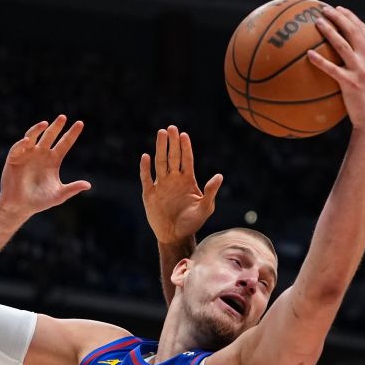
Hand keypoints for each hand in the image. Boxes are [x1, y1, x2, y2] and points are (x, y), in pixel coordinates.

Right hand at [0, 116, 90, 221]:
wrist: (20, 206)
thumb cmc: (40, 201)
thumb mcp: (59, 195)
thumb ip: (72, 189)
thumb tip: (88, 185)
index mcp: (53, 160)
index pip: (64, 144)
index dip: (72, 134)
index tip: (80, 123)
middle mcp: (41, 154)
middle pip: (50, 136)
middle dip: (56, 126)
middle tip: (63, 117)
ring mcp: (27, 154)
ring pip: (33, 136)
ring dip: (37, 129)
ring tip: (44, 124)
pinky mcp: (14, 159)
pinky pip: (18, 148)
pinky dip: (22, 144)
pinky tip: (27, 141)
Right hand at [139, 126, 223, 245]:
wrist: (175, 236)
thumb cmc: (192, 223)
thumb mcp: (205, 208)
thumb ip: (210, 191)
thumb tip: (219, 176)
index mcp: (187, 180)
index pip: (186, 159)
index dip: (185, 147)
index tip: (184, 135)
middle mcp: (174, 179)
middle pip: (173, 156)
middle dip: (172, 142)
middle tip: (171, 128)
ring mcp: (161, 185)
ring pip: (160, 162)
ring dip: (160, 149)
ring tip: (161, 134)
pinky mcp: (150, 194)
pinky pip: (146, 178)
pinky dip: (145, 168)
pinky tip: (145, 157)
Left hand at [307, 6, 364, 133]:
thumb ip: (360, 62)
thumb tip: (342, 53)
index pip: (362, 29)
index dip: (350, 16)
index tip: (338, 9)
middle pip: (353, 31)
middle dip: (338, 17)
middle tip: (324, 9)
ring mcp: (360, 70)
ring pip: (342, 44)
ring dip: (329, 31)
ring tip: (317, 22)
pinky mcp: (350, 83)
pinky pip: (332, 68)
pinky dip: (320, 60)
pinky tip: (309, 54)